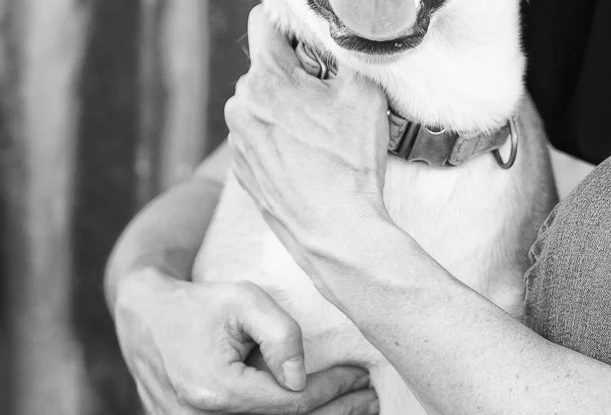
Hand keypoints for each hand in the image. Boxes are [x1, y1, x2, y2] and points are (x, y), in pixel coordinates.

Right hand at [113, 266, 377, 413]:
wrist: (148, 321)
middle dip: (335, 414)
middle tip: (370, 398)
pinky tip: (321, 410)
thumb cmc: (203, 305)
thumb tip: (301, 377)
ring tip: (356, 408)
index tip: (361, 374)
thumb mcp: (245, 300)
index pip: (291, 403)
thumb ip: (280, 333)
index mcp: (218, 391)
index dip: (332, 389)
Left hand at [225, 7, 392, 298]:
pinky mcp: (243, 172)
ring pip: (263, 102)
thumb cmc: (350, 162)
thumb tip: (340, 36)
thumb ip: (346, 53)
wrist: (337, 233)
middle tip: (330, 89)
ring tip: (323, 129)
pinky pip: (261, 136)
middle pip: (266, 66)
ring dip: (287, 105)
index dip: (290, 19)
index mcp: (264, 79)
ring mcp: (237, 142)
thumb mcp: (363, 91)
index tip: (311, 31)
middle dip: (296, 69)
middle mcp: (240, 106)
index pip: (263, 21)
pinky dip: (282, 136)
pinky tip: (312, 155)